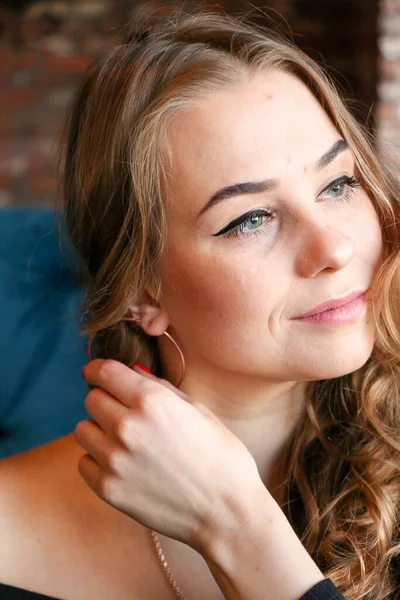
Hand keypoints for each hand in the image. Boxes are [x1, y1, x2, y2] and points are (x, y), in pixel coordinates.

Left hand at [75, 359, 262, 550]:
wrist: (227, 511)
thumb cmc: (221, 456)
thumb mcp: (197, 410)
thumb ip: (160, 387)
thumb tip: (133, 371)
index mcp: (152, 401)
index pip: (105, 372)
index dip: (98, 369)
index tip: (97, 373)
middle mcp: (128, 426)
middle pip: (92, 399)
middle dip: (105, 399)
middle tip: (122, 411)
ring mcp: (115, 460)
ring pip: (83, 429)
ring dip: (99, 430)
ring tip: (123, 441)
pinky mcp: (109, 489)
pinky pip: (84, 462)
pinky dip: (98, 460)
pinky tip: (121, 464)